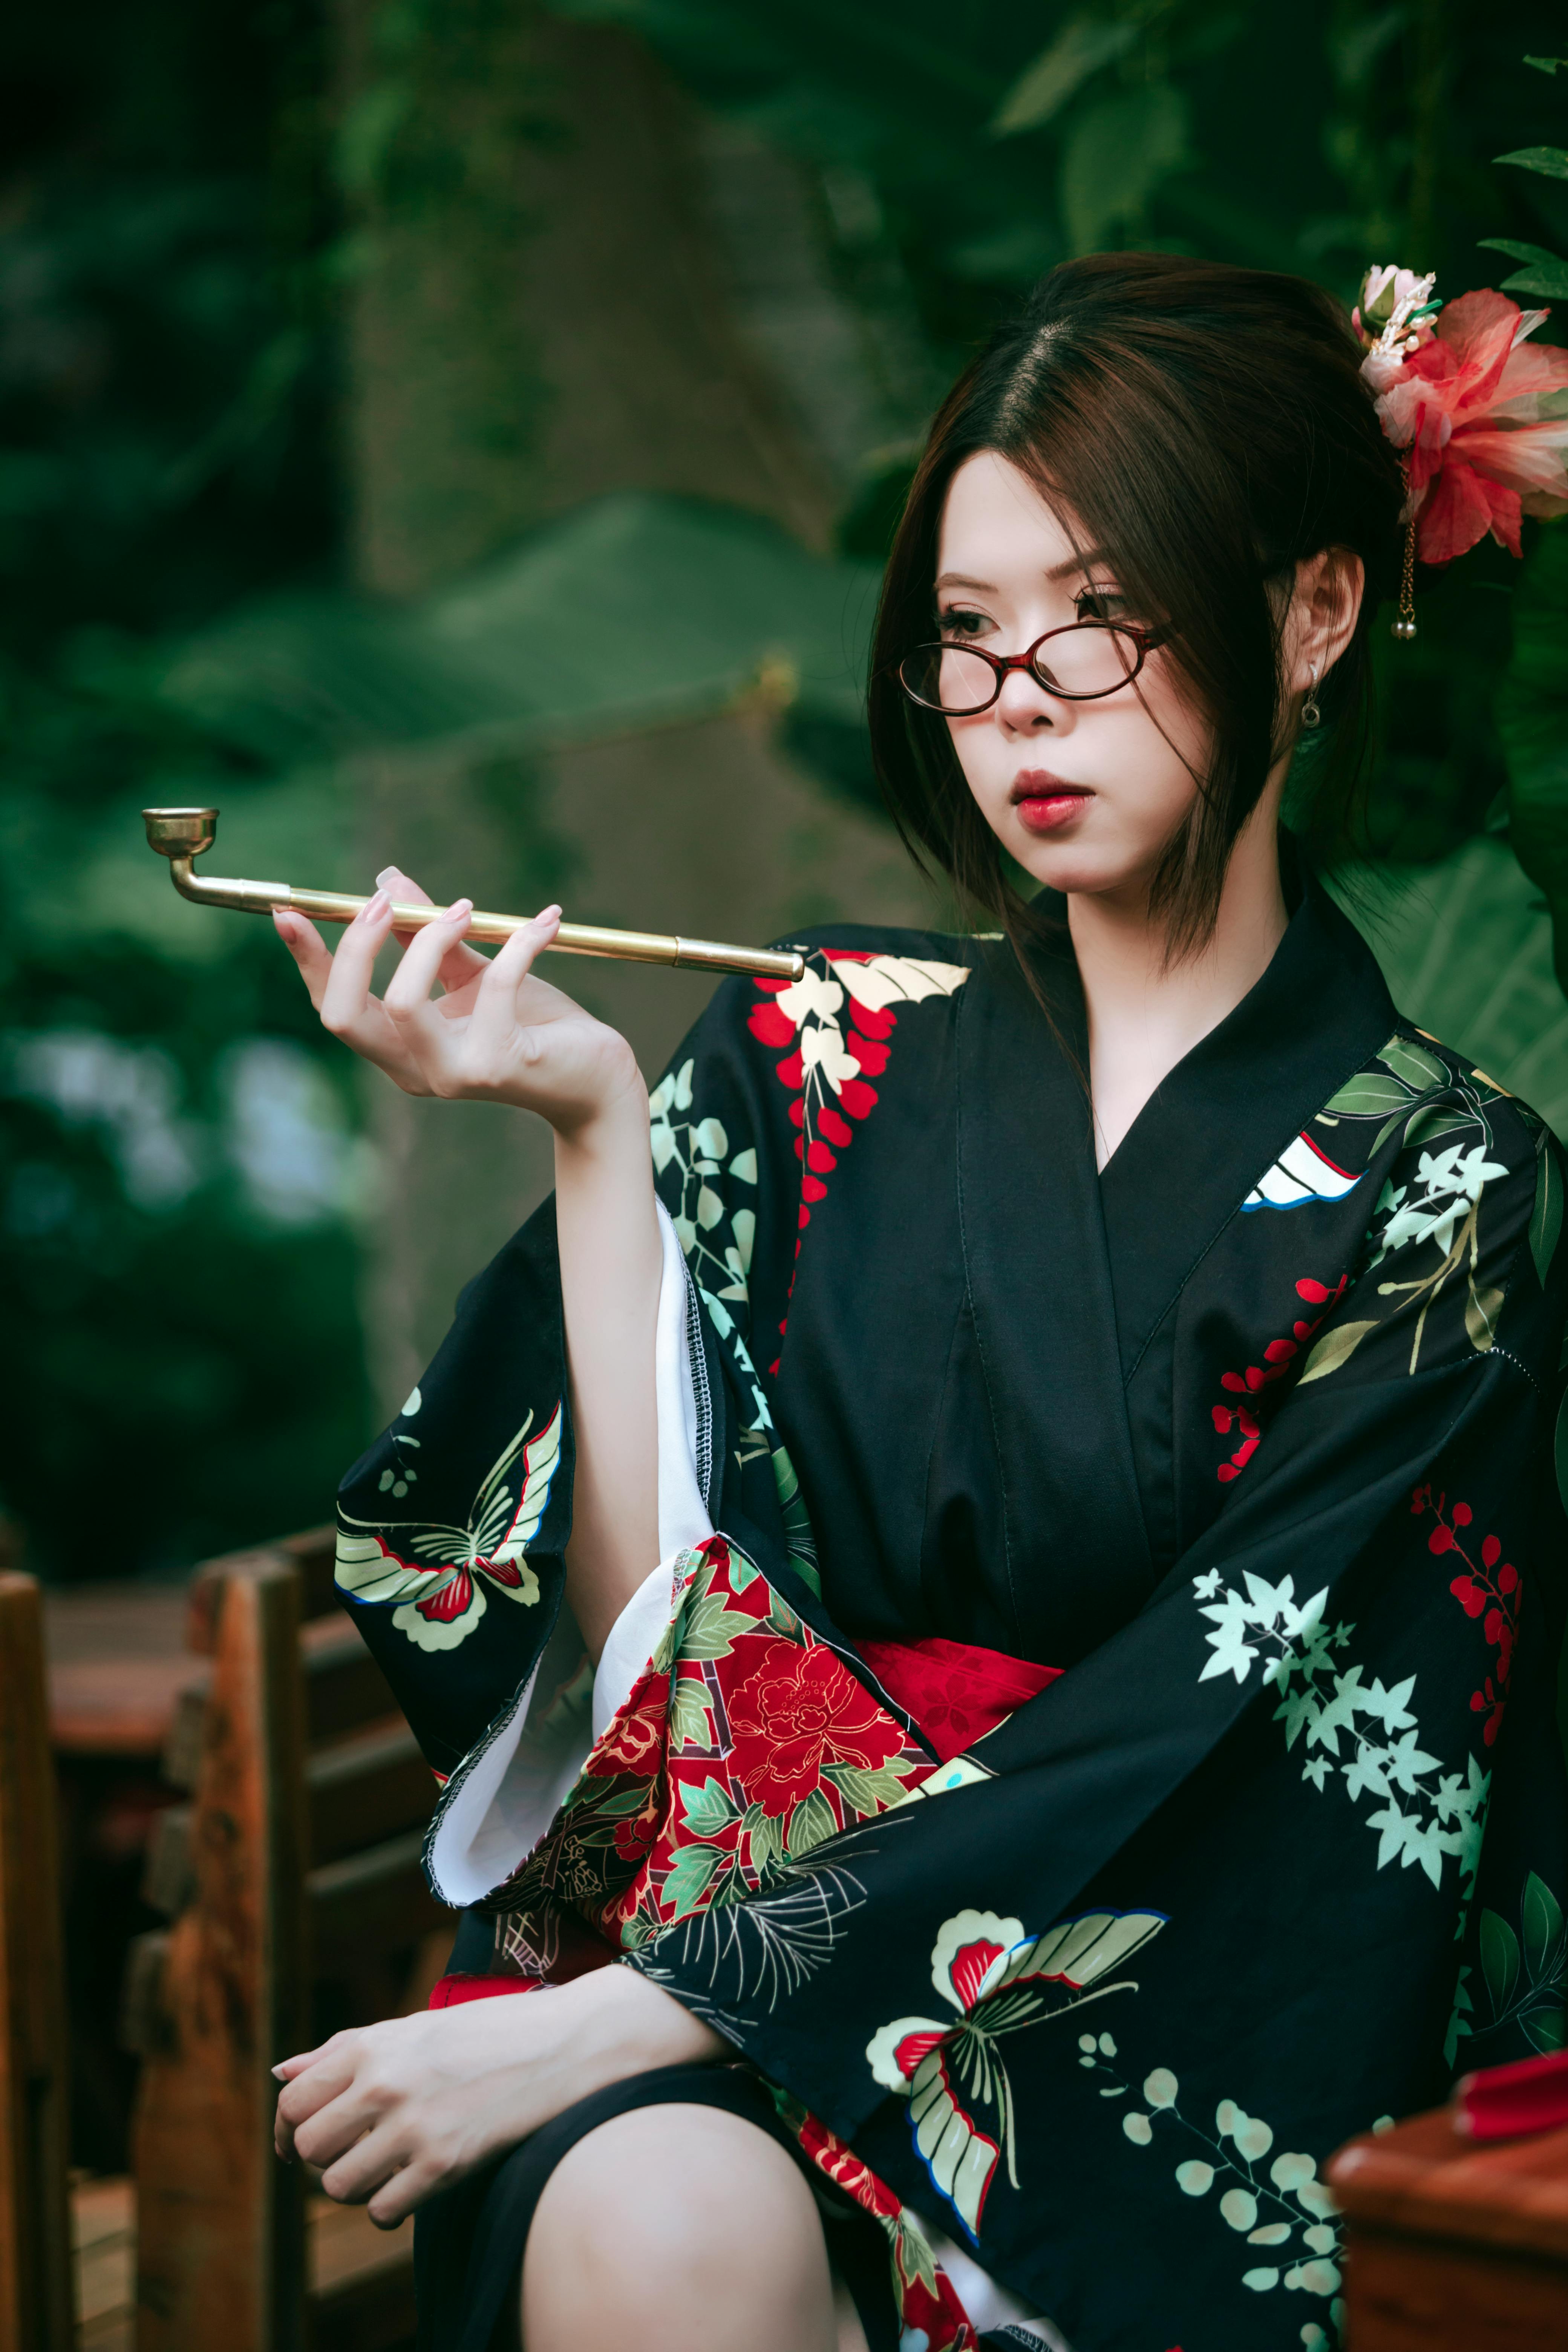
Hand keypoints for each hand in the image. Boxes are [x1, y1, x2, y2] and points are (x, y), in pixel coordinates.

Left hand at [273, 1965, 724, 2226]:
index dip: (285, 2131)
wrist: (562, 2043)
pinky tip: (411, 2187)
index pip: (293, 2102)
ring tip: (382, 2172)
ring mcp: (413, 2126)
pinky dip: (389, 2210)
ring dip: (354, 2188)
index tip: (295, 2146)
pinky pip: (383, 2212)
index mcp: (372, 2047)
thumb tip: (280, 2074)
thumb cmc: (485, 2032)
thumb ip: (342, 2051)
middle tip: (349, 2157)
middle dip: (320, 2160)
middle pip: (307, 2148)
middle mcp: (384, 2085)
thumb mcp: (411, 2027)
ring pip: (338, 2186)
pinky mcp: (444, 2164)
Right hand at [274, 865, 641, 1138]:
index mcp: (401, 1050)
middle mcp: (417, 1070)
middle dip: (354, 947)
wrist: (596, 1075)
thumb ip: (428, 937)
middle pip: (346, 1014)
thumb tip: (387, 882)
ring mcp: (454, 1074)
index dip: (308, 962)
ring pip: (403, 1002)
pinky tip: (547, 921)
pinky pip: (494, 985)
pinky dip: (518, 941)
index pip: (334, 1009)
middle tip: (386, 901)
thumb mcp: (473, 974)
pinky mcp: (498, 1065)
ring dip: (430, 939)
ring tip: (468, 908)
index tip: (289, 912)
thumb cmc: (534, 1024)